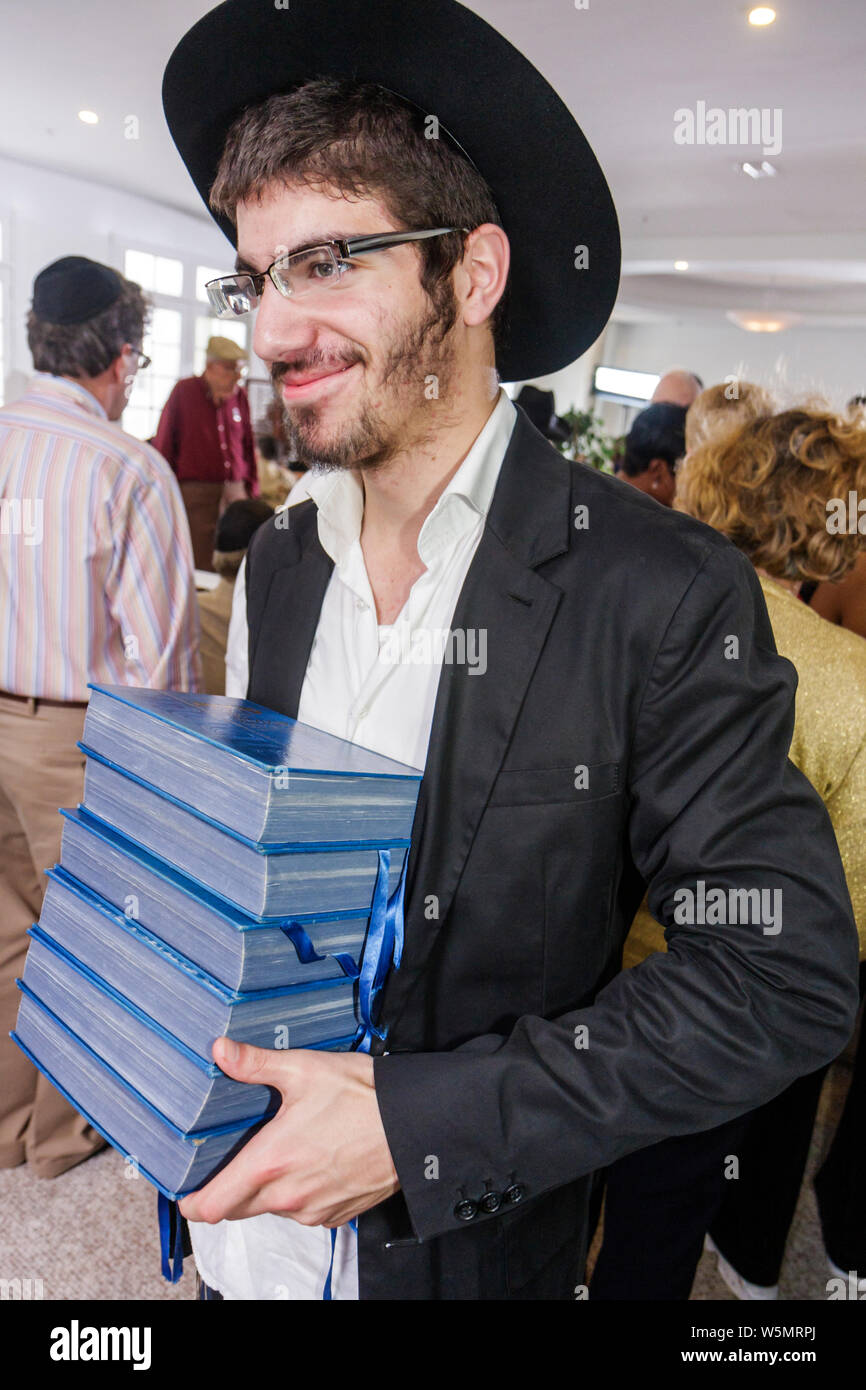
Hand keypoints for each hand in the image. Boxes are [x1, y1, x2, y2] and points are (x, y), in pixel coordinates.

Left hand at [178, 1038, 399, 1226]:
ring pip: (270, 1209)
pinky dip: (298, 1194)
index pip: (211, 1206)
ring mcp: (312, 1210)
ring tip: (281, 1152)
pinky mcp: (335, 1215)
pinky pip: (302, 1212)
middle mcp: (287, 1196)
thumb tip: (220, 1050)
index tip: (189, 1186)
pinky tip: (312, 1161)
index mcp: (270, 1163)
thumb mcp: (305, 1069)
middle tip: (234, 1157)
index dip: (193, 1200)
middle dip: (229, 1189)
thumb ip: (256, 1064)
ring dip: (267, 1190)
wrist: (416, 1126)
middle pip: (236, 1208)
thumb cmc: (363, 1098)